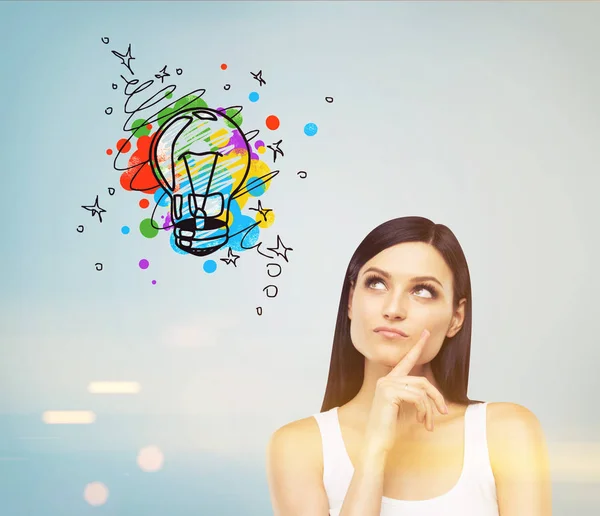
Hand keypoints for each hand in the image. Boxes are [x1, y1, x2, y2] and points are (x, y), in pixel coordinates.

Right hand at [362, 329, 447, 456]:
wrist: (377, 441)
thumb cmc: (389, 427)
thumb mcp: (403, 407)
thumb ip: (413, 395)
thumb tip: (430, 392)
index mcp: (389, 380)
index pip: (406, 360)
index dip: (417, 346)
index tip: (425, 332)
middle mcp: (386, 379)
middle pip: (422, 381)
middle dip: (436, 397)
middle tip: (443, 412)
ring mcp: (386, 385)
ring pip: (421, 390)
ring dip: (429, 409)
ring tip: (428, 423)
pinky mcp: (389, 392)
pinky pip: (417, 397)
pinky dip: (424, 410)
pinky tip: (421, 421)